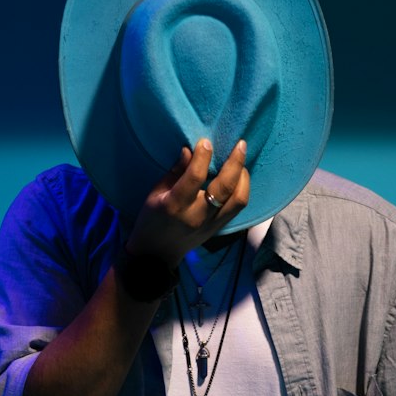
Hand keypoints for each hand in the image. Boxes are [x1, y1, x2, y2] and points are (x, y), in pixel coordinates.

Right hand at [125, 137, 248, 267]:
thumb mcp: (155, 193)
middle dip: (235, 163)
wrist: (157, 254)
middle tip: (240, 144)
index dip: (203, 157)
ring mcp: (211, 224)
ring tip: (241, 161)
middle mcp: (196, 216)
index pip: (195, 177)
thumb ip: (174, 172)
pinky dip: (242, 189)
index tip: (206, 142)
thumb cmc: (151, 218)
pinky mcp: (219, 228)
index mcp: (175, 205)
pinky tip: (239, 177)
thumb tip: (189, 150)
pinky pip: (238, 207)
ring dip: (243, 177)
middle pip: (224, 188)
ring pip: (238, 199)